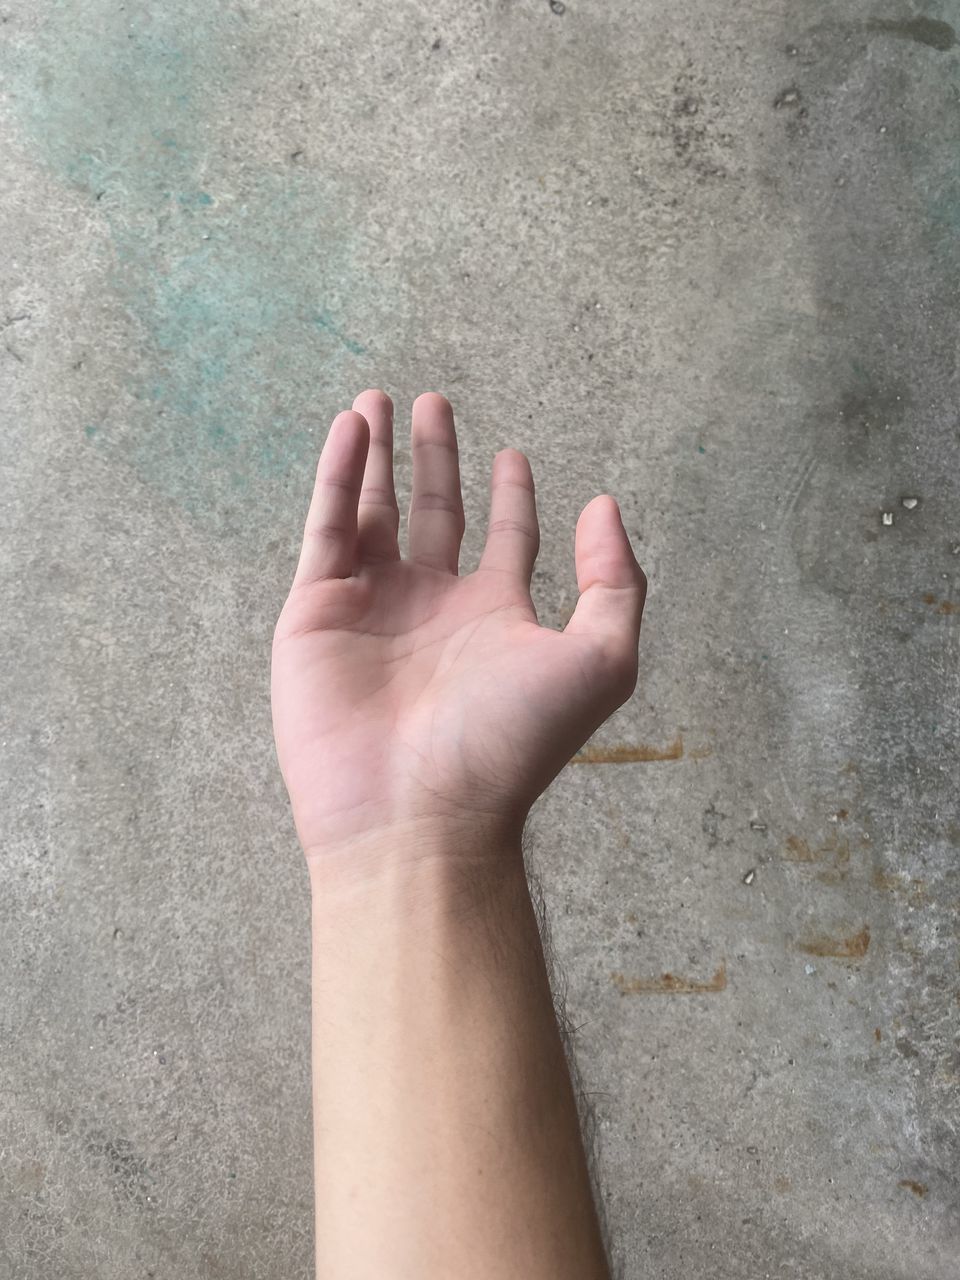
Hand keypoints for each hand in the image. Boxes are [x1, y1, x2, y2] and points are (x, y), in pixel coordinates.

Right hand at [271, 390, 646, 868]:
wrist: (417, 811)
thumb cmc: (510, 743)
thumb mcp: (600, 661)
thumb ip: (615, 583)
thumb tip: (605, 505)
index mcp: (496, 618)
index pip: (504, 541)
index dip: (510, 497)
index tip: (513, 454)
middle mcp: (434, 609)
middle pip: (435, 515)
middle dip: (437, 460)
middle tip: (435, 404)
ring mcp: (372, 607)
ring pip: (372, 512)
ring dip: (377, 454)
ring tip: (378, 399)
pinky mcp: (316, 611)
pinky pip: (325, 527)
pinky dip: (336, 473)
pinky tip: (349, 426)